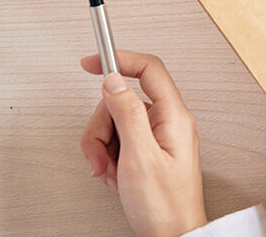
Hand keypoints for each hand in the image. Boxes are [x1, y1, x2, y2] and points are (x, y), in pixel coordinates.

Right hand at [80, 51, 206, 236]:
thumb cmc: (165, 206)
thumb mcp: (139, 157)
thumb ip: (126, 114)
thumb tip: (113, 80)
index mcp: (173, 115)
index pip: (148, 69)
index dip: (119, 59)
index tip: (91, 62)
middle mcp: (168, 121)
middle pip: (122, 101)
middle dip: (101, 127)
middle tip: (101, 156)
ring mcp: (158, 137)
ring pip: (115, 123)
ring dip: (103, 148)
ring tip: (111, 172)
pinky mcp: (148, 152)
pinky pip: (119, 142)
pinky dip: (110, 158)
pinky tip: (116, 176)